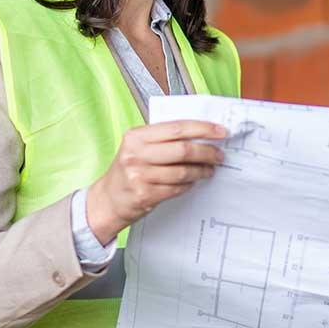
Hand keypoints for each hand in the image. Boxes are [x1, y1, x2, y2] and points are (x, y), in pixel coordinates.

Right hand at [84, 120, 226, 244]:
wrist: (108, 199)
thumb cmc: (128, 170)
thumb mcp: (138, 147)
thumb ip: (162, 138)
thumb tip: (200, 133)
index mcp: (136, 136)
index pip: (176, 128)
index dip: (202, 129)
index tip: (220, 131)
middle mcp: (136, 154)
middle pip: (182, 150)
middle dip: (206, 152)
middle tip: (219, 154)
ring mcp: (139, 176)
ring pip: (182, 172)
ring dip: (201, 171)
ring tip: (209, 169)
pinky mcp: (145, 195)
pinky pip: (176, 188)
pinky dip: (188, 184)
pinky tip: (193, 182)